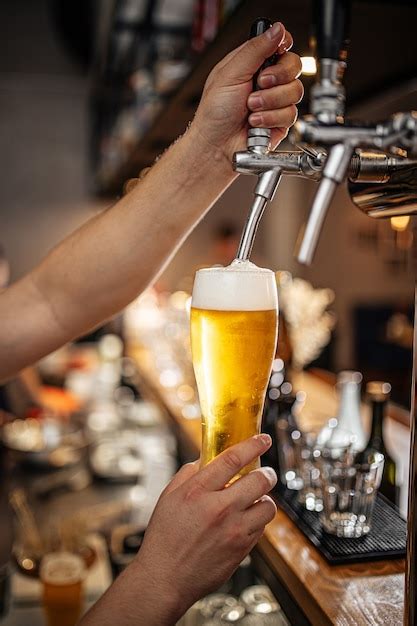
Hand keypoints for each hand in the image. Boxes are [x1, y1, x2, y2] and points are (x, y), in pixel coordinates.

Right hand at [134, 434, 276, 619]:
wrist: (165, 579)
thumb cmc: (164, 538)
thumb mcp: (168, 497)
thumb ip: (189, 474)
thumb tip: (206, 460)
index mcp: (197, 492)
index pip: (232, 459)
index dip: (252, 445)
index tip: (263, 440)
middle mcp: (219, 509)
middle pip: (260, 481)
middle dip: (267, 473)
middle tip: (264, 473)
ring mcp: (233, 531)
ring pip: (268, 506)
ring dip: (264, 499)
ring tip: (253, 500)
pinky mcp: (242, 550)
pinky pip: (261, 528)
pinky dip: (257, 520)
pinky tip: (244, 521)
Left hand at [192, 21, 302, 163]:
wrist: (216, 147)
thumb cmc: (214, 114)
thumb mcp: (230, 74)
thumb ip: (254, 50)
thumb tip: (275, 29)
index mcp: (252, 64)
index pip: (279, 44)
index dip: (283, 45)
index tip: (278, 51)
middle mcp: (266, 80)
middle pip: (293, 65)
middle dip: (277, 76)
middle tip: (259, 84)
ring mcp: (275, 101)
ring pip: (294, 91)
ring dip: (270, 101)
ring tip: (250, 109)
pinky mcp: (280, 121)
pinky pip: (290, 114)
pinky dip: (271, 118)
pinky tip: (255, 123)